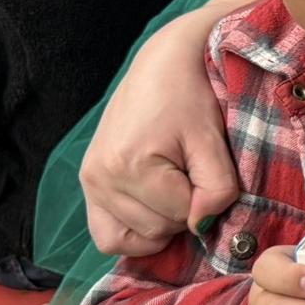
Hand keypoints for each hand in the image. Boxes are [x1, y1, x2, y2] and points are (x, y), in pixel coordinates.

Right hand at [81, 9, 240, 257]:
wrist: (162, 66)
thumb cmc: (190, 97)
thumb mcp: (211, 140)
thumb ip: (216, 188)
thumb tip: (201, 227)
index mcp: (129, 164)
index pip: (184, 216)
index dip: (206, 198)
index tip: (205, 166)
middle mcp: (100, 177)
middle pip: (158, 230)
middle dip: (183, 209)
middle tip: (188, 170)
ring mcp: (89, 183)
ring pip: (135, 238)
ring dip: (162, 220)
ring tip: (171, 183)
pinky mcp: (88, 184)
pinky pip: (107, 236)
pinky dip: (133, 232)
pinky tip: (152, 208)